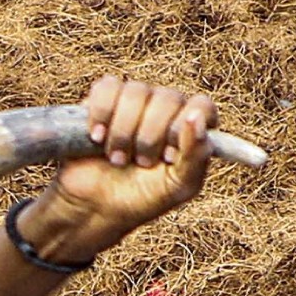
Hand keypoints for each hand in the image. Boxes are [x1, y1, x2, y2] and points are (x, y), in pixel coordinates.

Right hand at [14, 76, 214, 265]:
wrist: (94, 208)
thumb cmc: (140, 198)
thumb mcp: (177, 187)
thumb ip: (196, 156)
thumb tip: (197, 120)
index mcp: (189, 128)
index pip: (201, 106)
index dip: (183, 129)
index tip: (168, 156)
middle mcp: (164, 109)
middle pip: (168, 98)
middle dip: (150, 136)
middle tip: (140, 163)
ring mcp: (134, 102)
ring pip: (136, 91)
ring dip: (124, 131)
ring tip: (117, 158)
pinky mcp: (103, 100)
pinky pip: (107, 88)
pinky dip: (101, 113)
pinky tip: (97, 137)